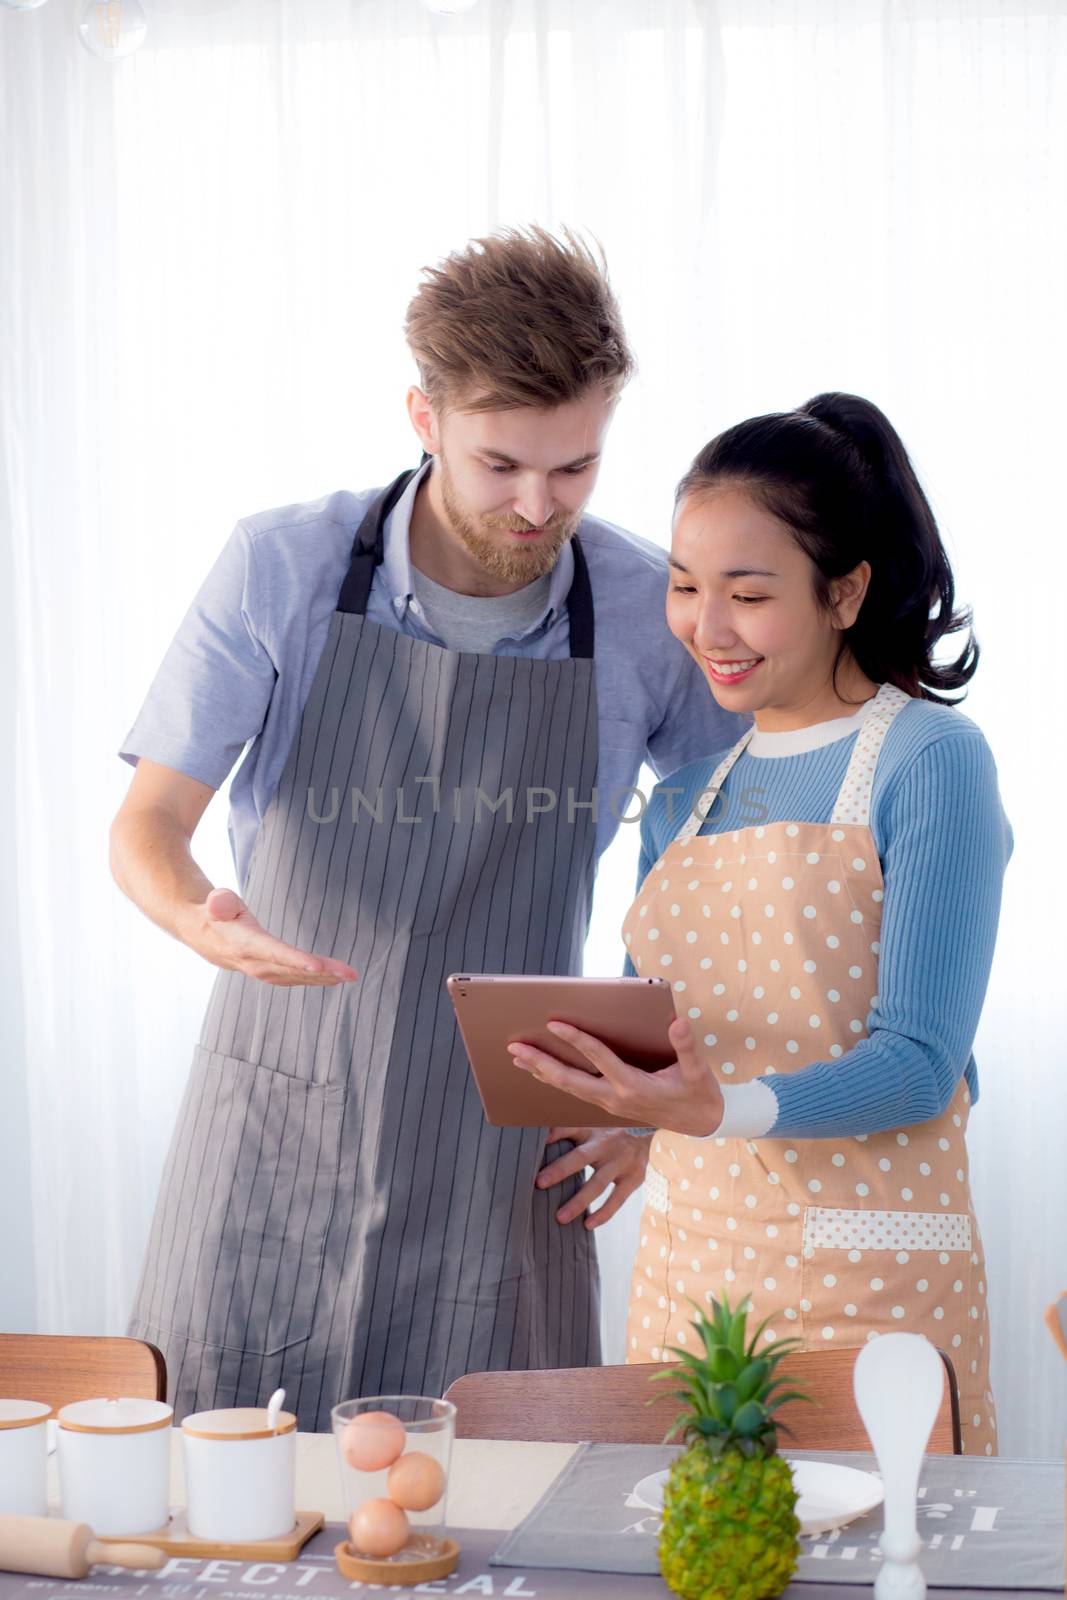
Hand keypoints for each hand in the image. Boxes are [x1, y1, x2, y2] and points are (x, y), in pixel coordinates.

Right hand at [179, 888, 358, 986]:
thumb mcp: (214, 901)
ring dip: (325, 978)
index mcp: (243, 944)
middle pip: (292, 969)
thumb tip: (218, 903)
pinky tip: (336, 979)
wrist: (202, 934)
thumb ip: (219, 902)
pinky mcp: (269, 972)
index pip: (273, 953)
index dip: (295, 960)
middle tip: (350, 973)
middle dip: (323, 972)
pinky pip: (295, 978)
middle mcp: (254, 963)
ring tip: (350, 975)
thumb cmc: (214, 912)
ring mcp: (262, 971)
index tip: (318, 966)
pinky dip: (316, 980)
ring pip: (297, 977)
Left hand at [508, 1017, 723, 1138]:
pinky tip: (541, 1072)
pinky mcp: (609, 1106)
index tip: (554, 1023)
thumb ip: (686, 1046)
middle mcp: (615, 1098)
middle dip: (540, 1063)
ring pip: (568, 1089)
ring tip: (517, 1057)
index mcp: (634, 1087)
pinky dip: (555, 1080)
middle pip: (570, 1080)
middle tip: (515, 1047)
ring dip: (542, 1072)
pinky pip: (576, 1093)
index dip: (576, 1040)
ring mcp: (609, 1105)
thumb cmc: (698, 1093)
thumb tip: (677, 1021)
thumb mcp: (698, 1071)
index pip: (599, 1058)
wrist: (701, 1124)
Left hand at [537, 1126, 651, 1229]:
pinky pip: (617, 1199)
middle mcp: (606, 1144)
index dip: (555, 1133)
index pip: (570, 1128)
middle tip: (538, 1184)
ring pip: (598, 1183)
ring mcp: (621, 1162)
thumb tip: (539, 1137)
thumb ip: (566, 1132)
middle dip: (560, 1170)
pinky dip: (603, 1213)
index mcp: (592, 1130)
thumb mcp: (591, 1127)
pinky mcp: (634, 1178)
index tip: (538, 1142)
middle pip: (581, 1157)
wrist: (646, 1136)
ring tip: (560, 1218)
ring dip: (579, 1201)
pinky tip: (588, 1225)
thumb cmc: (608, 1135)